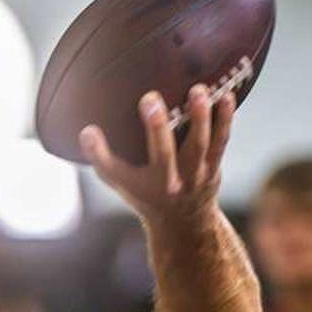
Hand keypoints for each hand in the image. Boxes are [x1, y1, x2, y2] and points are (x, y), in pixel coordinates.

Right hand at [79, 85, 234, 221]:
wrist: (184, 220)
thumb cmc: (147, 193)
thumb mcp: (121, 182)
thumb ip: (101, 158)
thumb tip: (85, 131)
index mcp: (141, 185)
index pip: (116, 170)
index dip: (100, 152)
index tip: (89, 130)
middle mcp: (169, 182)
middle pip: (163, 154)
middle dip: (156, 128)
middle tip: (150, 99)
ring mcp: (195, 174)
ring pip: (199, 145)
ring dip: (199, 118)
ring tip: (197, 91)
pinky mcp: (214, 165)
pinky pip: (220, 141)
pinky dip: (224, 120)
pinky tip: (226, 96)